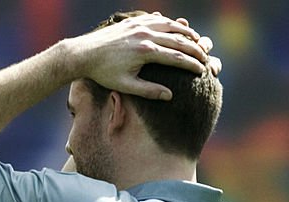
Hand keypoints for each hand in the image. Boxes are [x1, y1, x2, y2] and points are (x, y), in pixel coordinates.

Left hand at [68, 12, 210, 99]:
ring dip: (185, 32)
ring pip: (170, 25)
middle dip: (194, 48)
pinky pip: (157, 19)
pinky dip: (169, 22)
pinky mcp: (132, 21)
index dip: (192, 64)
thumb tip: (170, 96)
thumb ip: (148, 91)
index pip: (176, 57)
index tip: (202, 70)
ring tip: (196, 39)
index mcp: (146, 52)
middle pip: (178, 40)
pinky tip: (176, 26)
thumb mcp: (125, 86)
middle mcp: (145, 35)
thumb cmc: (103, 73)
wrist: (83, 54)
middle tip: (205, 55)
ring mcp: (139, 25)